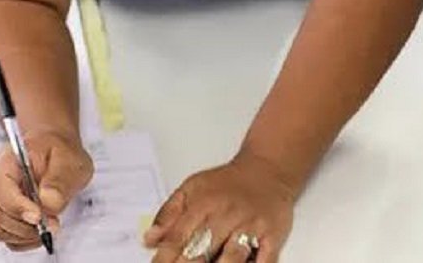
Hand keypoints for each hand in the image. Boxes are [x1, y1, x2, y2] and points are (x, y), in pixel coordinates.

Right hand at [0, 130, 93, 251]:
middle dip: (26, 225)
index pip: (0, 188)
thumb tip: (48, 201)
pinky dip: (23, 240)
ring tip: (48, 226)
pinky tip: (40, 230)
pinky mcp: (5, 214)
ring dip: (25, 235)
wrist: (54, 147)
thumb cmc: (57, 149)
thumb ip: (59, 180)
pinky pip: (7, 236)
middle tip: (53, 223)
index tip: (39, 216)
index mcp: (7, 162)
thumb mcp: (68, 159)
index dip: (18, 207)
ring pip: (0, 229)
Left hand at [144, 152, 297, 262]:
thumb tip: (149, 238)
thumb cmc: (227, 182)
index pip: (179, 237)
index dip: (165, 258)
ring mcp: (251, 227)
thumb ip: (169, 213)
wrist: (267, 169)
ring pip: (233, 258)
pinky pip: (265, 260)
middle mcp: (227, 215)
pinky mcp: (273, 236)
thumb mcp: (193, 187)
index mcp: (204, 204)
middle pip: (202, 249)